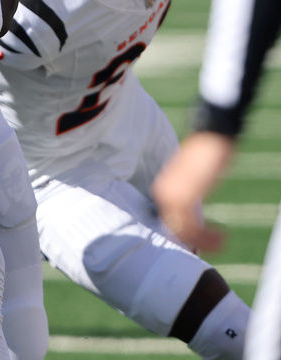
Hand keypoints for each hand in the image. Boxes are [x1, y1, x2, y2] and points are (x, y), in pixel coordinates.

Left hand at [153, 131, 236, 251]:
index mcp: (162, 188)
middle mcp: (162, 193)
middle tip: (212, 245)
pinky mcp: (184, 197)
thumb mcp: (191, 178)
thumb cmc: (204, 154)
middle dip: (194, 241)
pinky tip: (221, 236)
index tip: (199, 242)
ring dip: (204, 241)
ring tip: (220, 241)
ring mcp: (171, 196)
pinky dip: (208, 237)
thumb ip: (186, 194)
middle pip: (173, 229)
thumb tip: (190, 213)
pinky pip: (193, 228)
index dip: (184, 234)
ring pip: (183, 232)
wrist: (210, 137)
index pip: (166, 220)